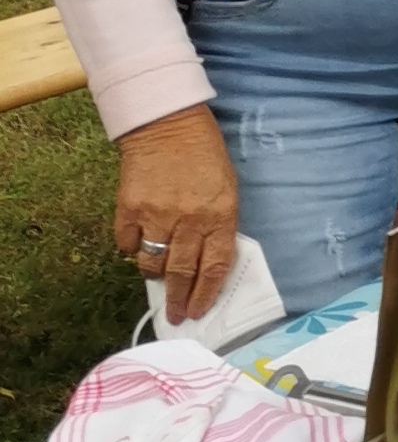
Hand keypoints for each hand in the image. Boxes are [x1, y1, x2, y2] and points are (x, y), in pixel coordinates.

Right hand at [114, 104, 239, 324]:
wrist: (168, 125)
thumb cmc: (204, 156)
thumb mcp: (226, 189)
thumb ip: (218, 225)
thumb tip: (205, 262)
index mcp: (220, 214)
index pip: (215, 266)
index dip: (206, 294)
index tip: (199, 311)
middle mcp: (189, 219)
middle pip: (182, 272)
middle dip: (179, 300)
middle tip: (175, 316)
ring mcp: (157, 214)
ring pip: (152, 263)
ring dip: (156, 274)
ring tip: (159, 276)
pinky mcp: (129, 209)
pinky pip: (128, 244)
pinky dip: (133, 248)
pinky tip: (140, 242)